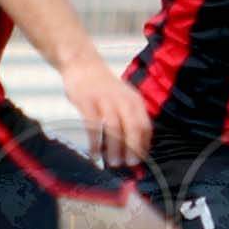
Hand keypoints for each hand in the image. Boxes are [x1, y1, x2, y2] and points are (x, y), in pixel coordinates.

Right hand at [60, 51, 151, 167]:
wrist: (83, 64)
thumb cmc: (104, 87)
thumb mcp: (124, 98)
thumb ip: (130, 118)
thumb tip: (135, 147)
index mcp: (135, 101)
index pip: (145, 126)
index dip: (144, 145)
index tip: (139, 160)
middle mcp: (123, 100)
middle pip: (132, 127)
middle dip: (132, 148)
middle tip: (128, 164)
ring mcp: (104, 100)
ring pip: (114, 128)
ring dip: (114, 148)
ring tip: (113, 163)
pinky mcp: (87, 102)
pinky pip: (93, 125)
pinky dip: (95, 142)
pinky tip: (94, 154)